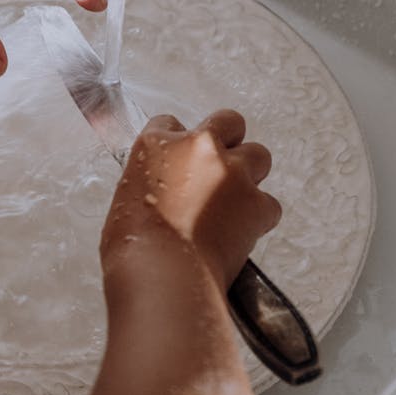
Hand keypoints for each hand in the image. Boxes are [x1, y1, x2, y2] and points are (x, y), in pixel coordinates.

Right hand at [101, 108, 280, 289]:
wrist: (163, 272)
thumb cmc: (135, 246)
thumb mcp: (127, 200)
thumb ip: (151, 182)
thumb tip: (162, 196)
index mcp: (158, 144)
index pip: (170, 123)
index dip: (178, 143)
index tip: (181, 160)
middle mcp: (199, 147)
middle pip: (228, 121)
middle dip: (228, 141)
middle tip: (220, 167)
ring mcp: (233, 173)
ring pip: (259, 155)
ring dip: (250, 174)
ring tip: (235, 201)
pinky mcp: (257, 203)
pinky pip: (269, 204)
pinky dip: (259, 217)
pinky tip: (241, 233)